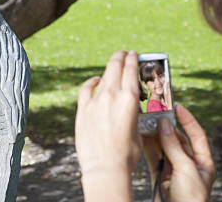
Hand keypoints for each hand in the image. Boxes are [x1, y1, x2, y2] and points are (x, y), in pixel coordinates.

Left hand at [75, 51, 141, 199]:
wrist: (105, 168)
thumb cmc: (126, 154)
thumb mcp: (139, 129)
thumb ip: (133, 112)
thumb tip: (130, 107)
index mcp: (130, 99)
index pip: (131, 70)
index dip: (133, 58)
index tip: (133, 54)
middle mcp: (112, 95)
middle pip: (115, 67)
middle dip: (120, 57)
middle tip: (123, 54)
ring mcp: (95, 101)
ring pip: (102, 77)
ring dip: (108, 71)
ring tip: (112, 68)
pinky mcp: (83, 110)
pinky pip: (86, 89)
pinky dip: (91, 82)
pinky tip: (95, 80)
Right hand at [143, 104, 215, 201]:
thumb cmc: (191, 199)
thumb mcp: (185, 169)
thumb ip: (174, 146)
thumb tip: (165, 124)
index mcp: (204, 163)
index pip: (197, 135)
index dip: (187, 120)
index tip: (177, 107)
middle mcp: (189, 165)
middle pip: (177, 140)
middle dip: (167, 127)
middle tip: (155, 114)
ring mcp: (174, 171)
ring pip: (163, 148)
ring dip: (155, 136)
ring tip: (145, 123)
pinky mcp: (160, 178)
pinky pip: (153, 159)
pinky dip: (147, 148)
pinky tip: (141, 138)